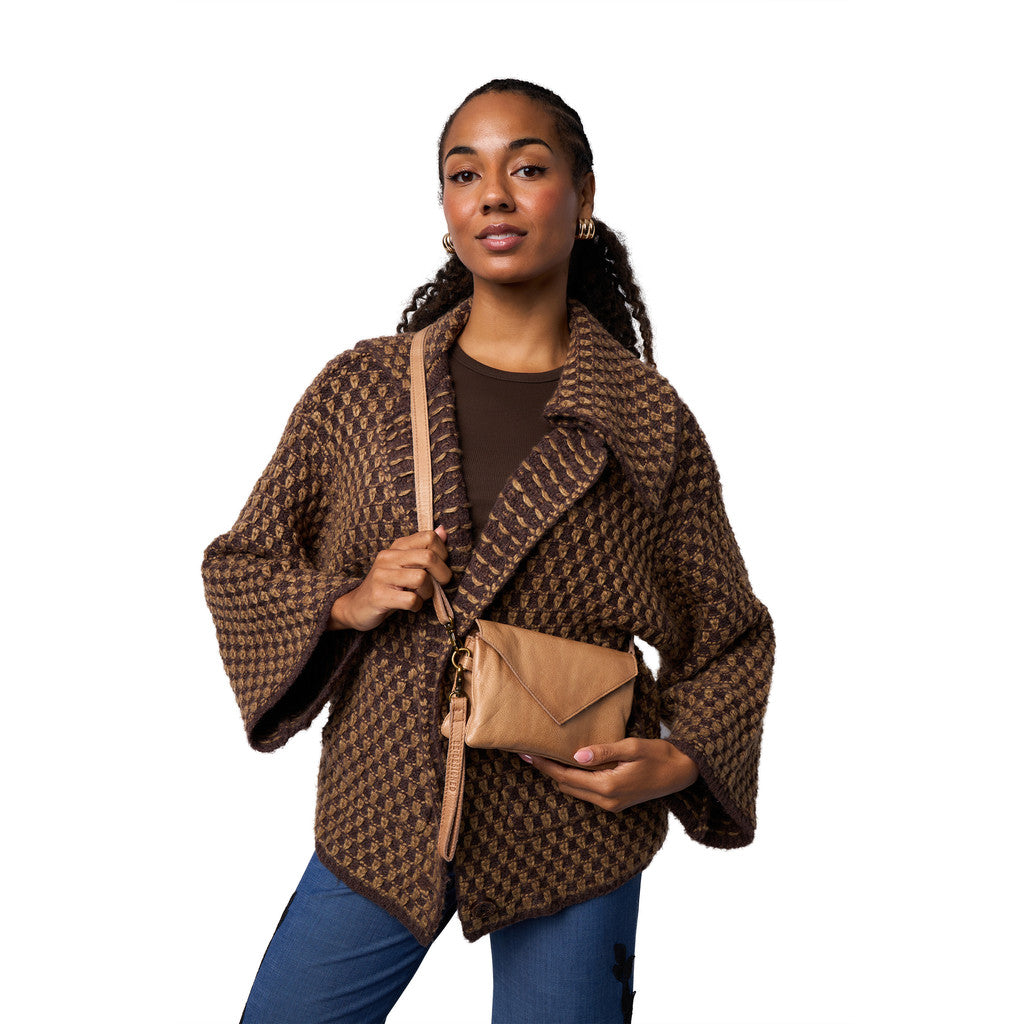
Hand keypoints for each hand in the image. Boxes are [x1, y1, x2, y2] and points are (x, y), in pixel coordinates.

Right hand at [328, 524, 451, 631]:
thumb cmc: (388, 585)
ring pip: (421, 578)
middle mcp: (388, 557)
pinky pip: (411, 599)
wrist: (357, 606)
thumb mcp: (405, 564)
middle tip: (438, 585)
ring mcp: (382, 576)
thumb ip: (424, 548)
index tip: (439, 568)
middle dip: (442, 574)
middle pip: (429, 557)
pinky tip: (411, 605)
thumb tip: (443, 530)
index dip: (443, 554)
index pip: (429, 537)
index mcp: (397, 546)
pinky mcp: (379, 596)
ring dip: (428, 592)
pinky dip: (417, 605)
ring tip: (420, 595)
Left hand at [519, 738, 699, 812]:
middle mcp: (607, 800)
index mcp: (609, 786)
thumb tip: (575, 755)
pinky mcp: (616, 802)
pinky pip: (586, 792)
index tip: (527, 754)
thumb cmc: (659, 756)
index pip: (567, 776)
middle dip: (546, 770)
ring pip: (575, 791)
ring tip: (541, 758)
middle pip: (566, 786)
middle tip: (527, 754)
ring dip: (558, 776)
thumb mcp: (632, 747)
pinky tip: (567, 766)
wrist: (681, 772)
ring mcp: (611, 804)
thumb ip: (604, 751)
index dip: (545, 766)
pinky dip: (573, 780)